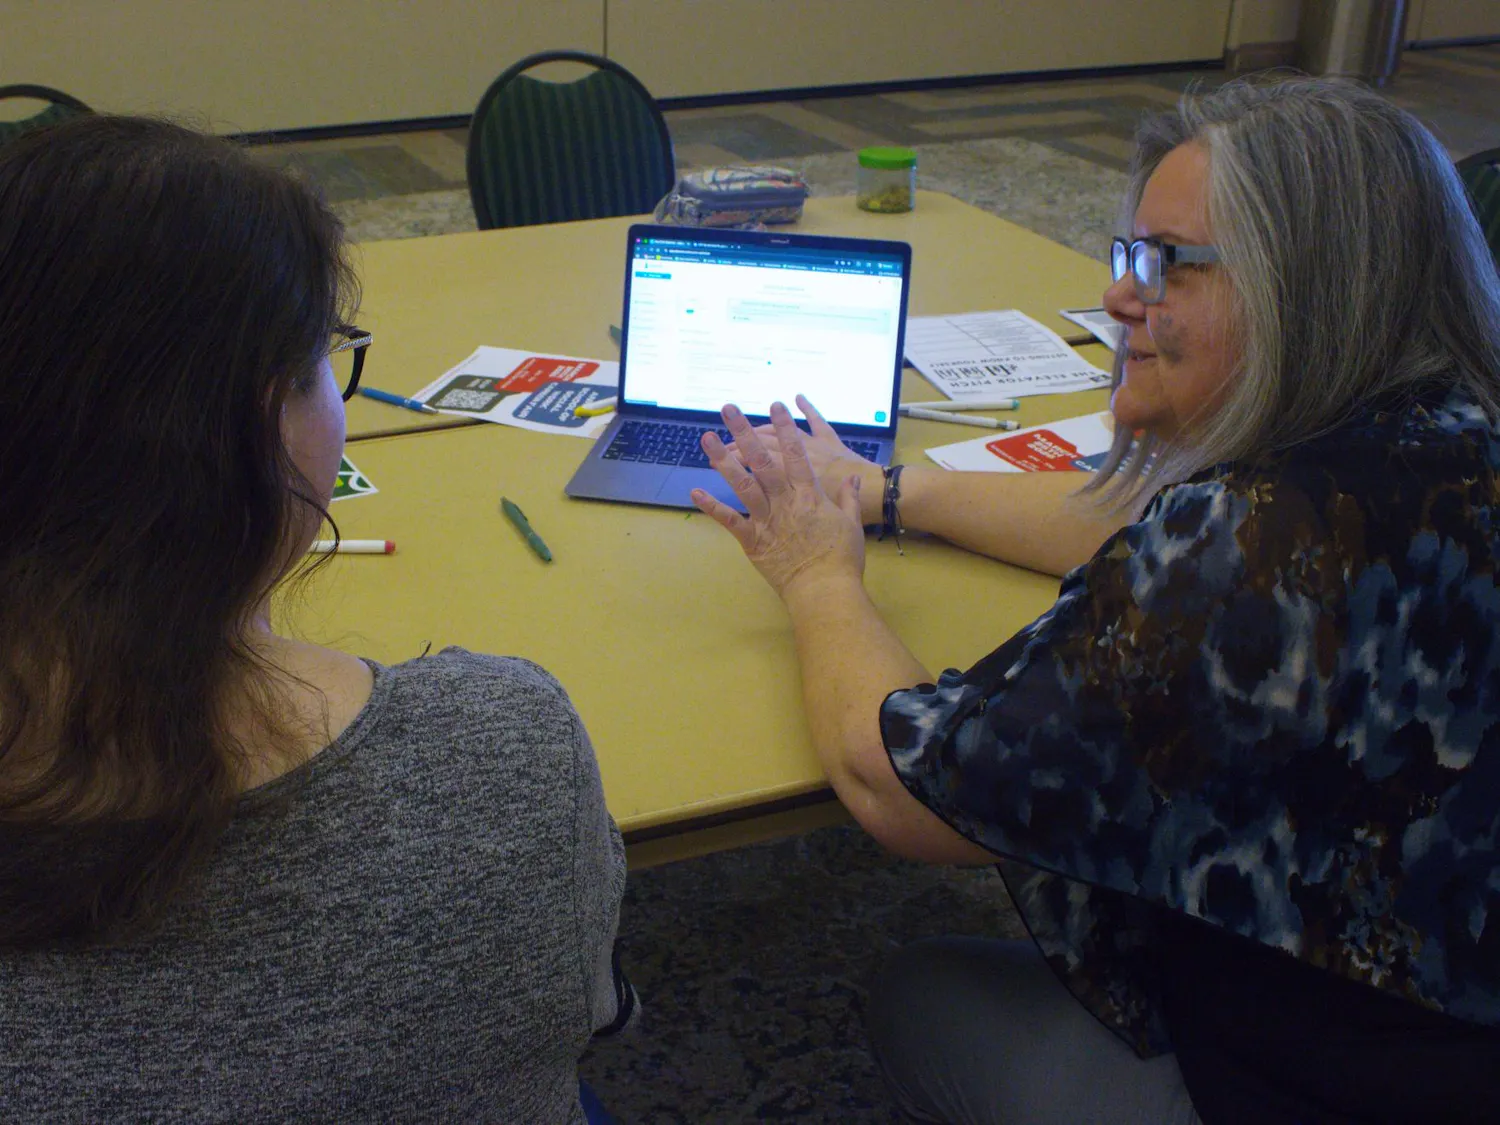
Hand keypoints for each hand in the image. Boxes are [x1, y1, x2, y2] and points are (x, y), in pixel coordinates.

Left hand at [692, 401, 866, 598]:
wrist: (825, 590)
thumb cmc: (841, 559)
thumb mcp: (852, 523)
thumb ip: (848, 497)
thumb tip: (850, 478)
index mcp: (810, 495)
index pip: (797, 454)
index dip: (785, 428)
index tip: (776, 406)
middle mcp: (786, 501)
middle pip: (763, 460)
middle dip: (745, 432)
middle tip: (729, 409)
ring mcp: (767, 520)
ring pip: (742, 484)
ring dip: (723, 460)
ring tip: (707, 439)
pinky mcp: (753, 541)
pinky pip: (730, 520)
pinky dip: (712, 506)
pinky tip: (695, 490)